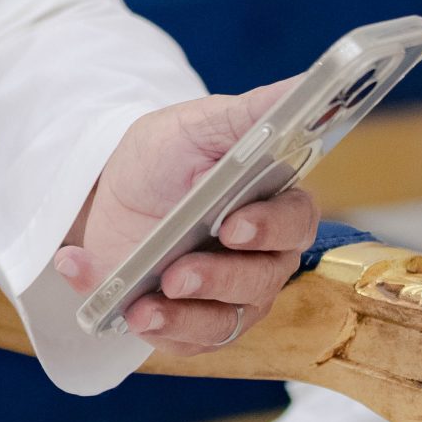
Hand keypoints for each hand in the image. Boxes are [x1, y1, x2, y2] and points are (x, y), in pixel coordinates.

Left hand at [52, 82, 317, 353]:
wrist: (106, 192)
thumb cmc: (165, 155)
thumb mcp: (198, 125)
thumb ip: (255, 113)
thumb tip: (314, 81)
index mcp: (272, 204)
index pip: (295, 222)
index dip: (268, 229)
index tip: (232, 225)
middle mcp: (260, 258)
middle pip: (260, 282)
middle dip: (217, 279)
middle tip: (177, 274)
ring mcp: (226, 295)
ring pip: (224, 321)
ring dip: (182, 318)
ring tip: (141, 306)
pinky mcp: (189, 321)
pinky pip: (184, 340)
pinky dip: (150, 328)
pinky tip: (118, 307)